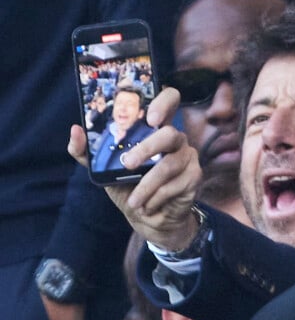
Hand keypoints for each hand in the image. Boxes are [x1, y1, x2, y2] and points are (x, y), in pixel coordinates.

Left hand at [69, 88, 202, 250]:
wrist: (148, 219)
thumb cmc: (128, 187)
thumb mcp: (103, 170)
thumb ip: (88, 152)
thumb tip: (76, 130)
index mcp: (154, 128)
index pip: (169, 100)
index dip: (163, 102)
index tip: (149, 117)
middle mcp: (174, 138)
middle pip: (169, 133)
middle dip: (147, 149)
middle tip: (127, 164)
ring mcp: (187, 157)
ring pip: (168, 165)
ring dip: (147, 185)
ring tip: (133, 202)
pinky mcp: (194, 176)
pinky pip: (173, 185)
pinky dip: (156, 198)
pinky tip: (147, 206)